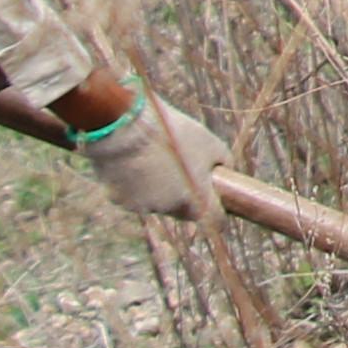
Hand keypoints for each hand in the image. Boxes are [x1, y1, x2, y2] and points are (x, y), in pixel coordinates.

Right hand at [78, 95, 223, 222]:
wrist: (127, 127)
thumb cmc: (172, 133)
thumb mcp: (209, 142)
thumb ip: (223, 161)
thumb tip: (226, 170)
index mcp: (198, 200)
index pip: (215, 220)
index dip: (218, 211)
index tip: (217, 201)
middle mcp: (171, 210)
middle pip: (183, 210)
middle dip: (185, 196)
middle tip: (182, 172)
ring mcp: (144, 207)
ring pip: (157, 203)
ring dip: (158, 191)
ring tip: (154, 161)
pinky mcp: (121, 201)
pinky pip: (133, 196)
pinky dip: (135, 186)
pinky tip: (133, 164)